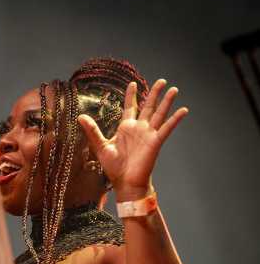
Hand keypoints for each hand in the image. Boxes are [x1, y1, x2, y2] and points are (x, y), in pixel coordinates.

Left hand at [78, 79, 187, 200]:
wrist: (125, 183)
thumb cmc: (114, 168)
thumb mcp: (100, 146)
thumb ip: (92, 131)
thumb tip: (80, 116)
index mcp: (126, 128)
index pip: (130, 107)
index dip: (131, 95)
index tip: (132, 83)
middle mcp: (139, 128)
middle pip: (148, 106)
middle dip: (154, 93)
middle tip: (161, 81)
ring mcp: (148, 134)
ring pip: (159, 114)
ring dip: (167, 102)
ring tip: (173, 89)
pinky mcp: (155, 142)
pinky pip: (167, 128)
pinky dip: (175, 119)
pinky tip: (183, 110)